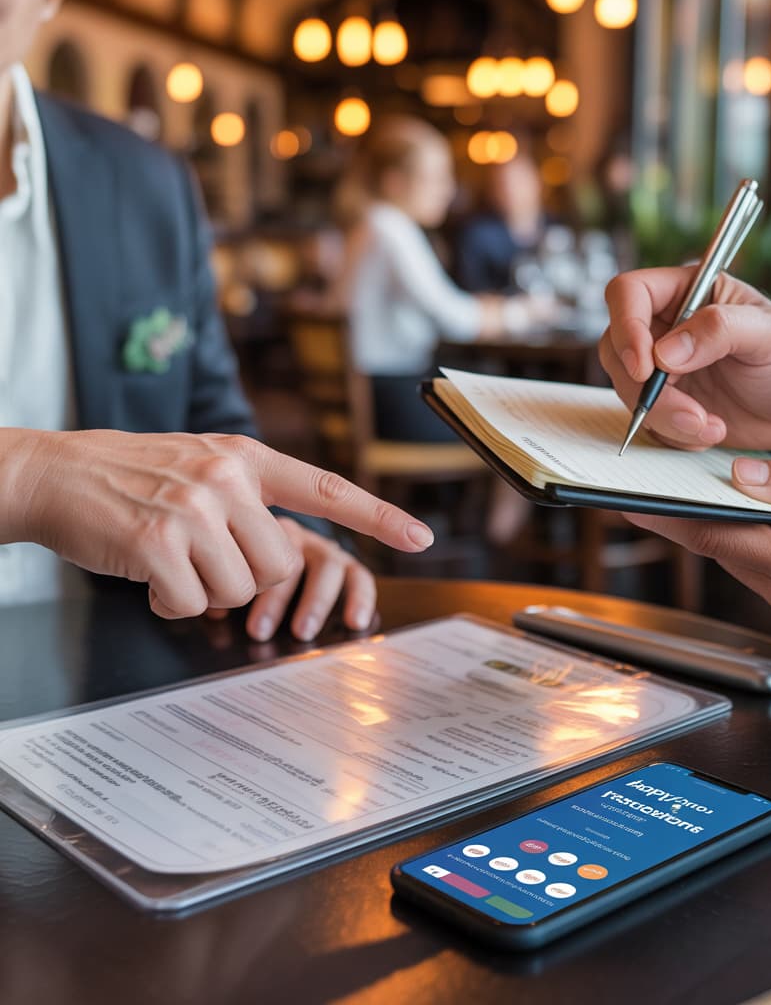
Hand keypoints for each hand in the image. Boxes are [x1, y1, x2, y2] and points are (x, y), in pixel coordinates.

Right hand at [0, 429, 432, 620]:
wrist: (57, 474)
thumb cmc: (133, 478)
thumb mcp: (200, 467)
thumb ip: (248, 497)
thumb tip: (286, 552)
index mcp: (245, 458)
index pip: (327, 487)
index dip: (378, 516)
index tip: (420, 536)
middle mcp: (227, 479)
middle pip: (280, 565)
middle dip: (247, 578)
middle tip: (204, 557)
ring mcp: (194, 510)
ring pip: (243, 590)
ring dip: (208, 591)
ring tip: (172, 559)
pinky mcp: (160, 544)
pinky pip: (196, 604)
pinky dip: (174, 602)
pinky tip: (149, 574)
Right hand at [599, 268, 770, 449]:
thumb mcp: (770, 334)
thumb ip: (719, 330)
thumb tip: (665, 353)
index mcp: (685, 292)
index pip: (628, 294)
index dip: (626, 327)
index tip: (646, 367)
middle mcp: (664, 328)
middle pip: (617, 350)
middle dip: (648, 390)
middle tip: (692, 412)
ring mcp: (661, 369)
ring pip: (628, 392)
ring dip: (665, 417)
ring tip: (711, 426)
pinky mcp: (667, 404)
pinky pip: (647, 421)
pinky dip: (674, 434)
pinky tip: (710, 430)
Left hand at [626, 459, 770, 649]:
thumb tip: (741, 474)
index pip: (715, 535)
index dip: (667, 516)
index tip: (629, 500)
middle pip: (724, 550)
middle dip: (697, 517)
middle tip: (668, 486)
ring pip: (746, 565)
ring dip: (732, 533)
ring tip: (722, 497)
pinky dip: (761, 552)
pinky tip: (769, 528)